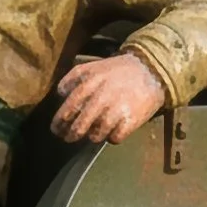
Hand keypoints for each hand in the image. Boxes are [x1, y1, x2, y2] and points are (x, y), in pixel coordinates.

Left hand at [52, 53, 166, 144]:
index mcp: (88, 84)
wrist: (150, 70)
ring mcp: (116, 111)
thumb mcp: (90, 68)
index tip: (56, 130)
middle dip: (71, 135)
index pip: (67, 110)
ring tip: (95, 131)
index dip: (59, 123)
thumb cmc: (116, 71)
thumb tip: (60, 96)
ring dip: (93, 136)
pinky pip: (114, 139)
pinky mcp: (131, 121)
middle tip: (69, 138)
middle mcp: (100, 98)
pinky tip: (112, 130)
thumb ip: (71, 79)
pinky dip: (111, 137)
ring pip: (95, 136)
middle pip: (78, 127)